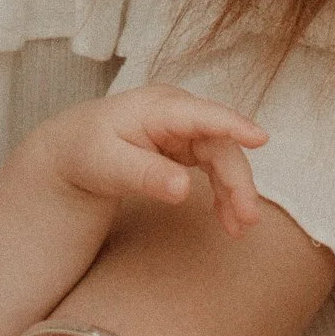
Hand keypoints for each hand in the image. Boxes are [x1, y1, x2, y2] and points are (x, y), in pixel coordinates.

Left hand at [42, 88, 267, 234]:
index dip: (234, 125)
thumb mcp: (108, 165)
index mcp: (159, 107)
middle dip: (237, 180)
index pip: (204, 115)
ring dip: (234, 190)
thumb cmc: (87, 150)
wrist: (73, 149)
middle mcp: (179, 112)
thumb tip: (184, 189)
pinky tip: (227, 218)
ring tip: (239, 227)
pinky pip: (213, 167)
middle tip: (247, 219)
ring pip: (222, 157)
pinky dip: (222, 192)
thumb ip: (145, 175)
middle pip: (220, 143)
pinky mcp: (186, 145)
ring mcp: (185, 128)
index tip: (262, 138)